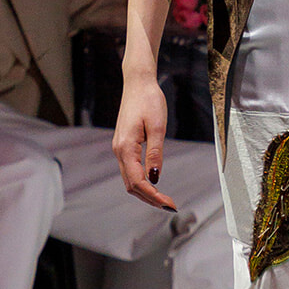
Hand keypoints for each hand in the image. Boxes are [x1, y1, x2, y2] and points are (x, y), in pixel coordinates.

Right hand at [112, 74, 175, 209]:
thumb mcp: (157, 127)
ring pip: (129, 179)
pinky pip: (130, 170)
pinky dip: (141, 182)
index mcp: (126, 148)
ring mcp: (119, 148)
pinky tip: (153, 184)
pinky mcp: (123, 145)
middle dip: (149, 198)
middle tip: (170, 205)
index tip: (169, 203)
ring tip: (163, 199)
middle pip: (131, 185)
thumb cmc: (149, 101)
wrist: (137, 83)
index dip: (153, 196)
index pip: (138, 181)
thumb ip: (155, 153)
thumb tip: (155, 178)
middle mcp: (119, 150)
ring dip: (145, 192)